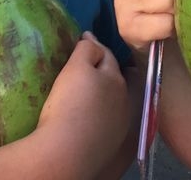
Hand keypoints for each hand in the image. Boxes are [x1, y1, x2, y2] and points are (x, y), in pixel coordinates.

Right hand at [36, 33, 128, 163]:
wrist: (66, 151)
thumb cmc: (70, 103)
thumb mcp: (76, 68)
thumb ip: (87, 49)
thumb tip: (92, 38)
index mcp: (116, 79)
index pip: (107, 56)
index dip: (94, 46)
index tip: (84, 39)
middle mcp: (123, 101)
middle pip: (112, 78)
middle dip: (102, 70)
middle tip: (83, 66)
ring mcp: (119, 124)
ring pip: (111, 101)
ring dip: (102, 93)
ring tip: (85, 91)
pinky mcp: (109, 143)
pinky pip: (104, 120)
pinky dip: (97, 113)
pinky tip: (85, 116)